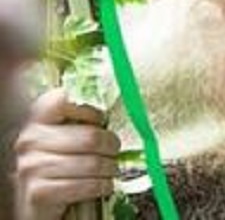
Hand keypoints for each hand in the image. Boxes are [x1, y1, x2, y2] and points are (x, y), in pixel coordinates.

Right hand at [14, 89, 120, 219]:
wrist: (41, 202)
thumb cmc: (60, 165)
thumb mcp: (66, 139)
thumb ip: (81, 124)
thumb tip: (114, 117)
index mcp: (36, 122)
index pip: (61, 101)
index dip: (89, 111)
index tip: (99, 121)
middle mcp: (29, 142)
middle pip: (90, 137)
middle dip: (111, 146)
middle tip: (115, 151)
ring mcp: (31, 167)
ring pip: (92, 163)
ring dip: (110, 169)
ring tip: (110, 170)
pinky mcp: (39, 193)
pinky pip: (87, 185)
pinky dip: (103, 186)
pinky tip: (103, 185)